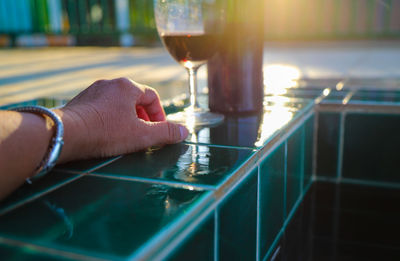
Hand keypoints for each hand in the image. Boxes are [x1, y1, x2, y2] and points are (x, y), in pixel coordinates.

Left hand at [54, 78, 187, 161]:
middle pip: (134, 98)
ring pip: (117, 103)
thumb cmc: (107, 132)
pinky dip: (109, 119)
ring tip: (125, 135)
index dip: (159, 114)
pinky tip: (105, 134)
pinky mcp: (79, 101)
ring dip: (126, 118)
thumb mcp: (142, 135)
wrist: (65, 134)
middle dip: (143, 117)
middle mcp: (109, 84)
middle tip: (143, 134)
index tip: (158, 131)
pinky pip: (101, 108)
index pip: (152, 96)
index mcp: (127, 86)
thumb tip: (185, 131)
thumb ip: (166, 133)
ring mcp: (92, 91)